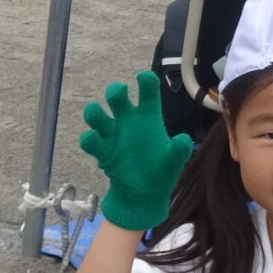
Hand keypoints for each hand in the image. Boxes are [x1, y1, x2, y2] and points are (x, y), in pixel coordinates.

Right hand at [78, 74, 193, 231]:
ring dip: (94, 112)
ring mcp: (112, 134)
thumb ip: (178, 151)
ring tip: (97, 115)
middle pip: (117, 97)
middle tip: (118, 93)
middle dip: (115, 91)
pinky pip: (90, 141)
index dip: (145, 81)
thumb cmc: (160, 171)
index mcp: (148, 116)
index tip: (142, 78)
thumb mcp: (174, 162)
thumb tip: (184, 140)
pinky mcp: (102, 151)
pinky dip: (88, 139)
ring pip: (96, 115)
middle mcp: (128, 120)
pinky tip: (93, 141)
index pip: (147, 91)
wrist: (144, 194)